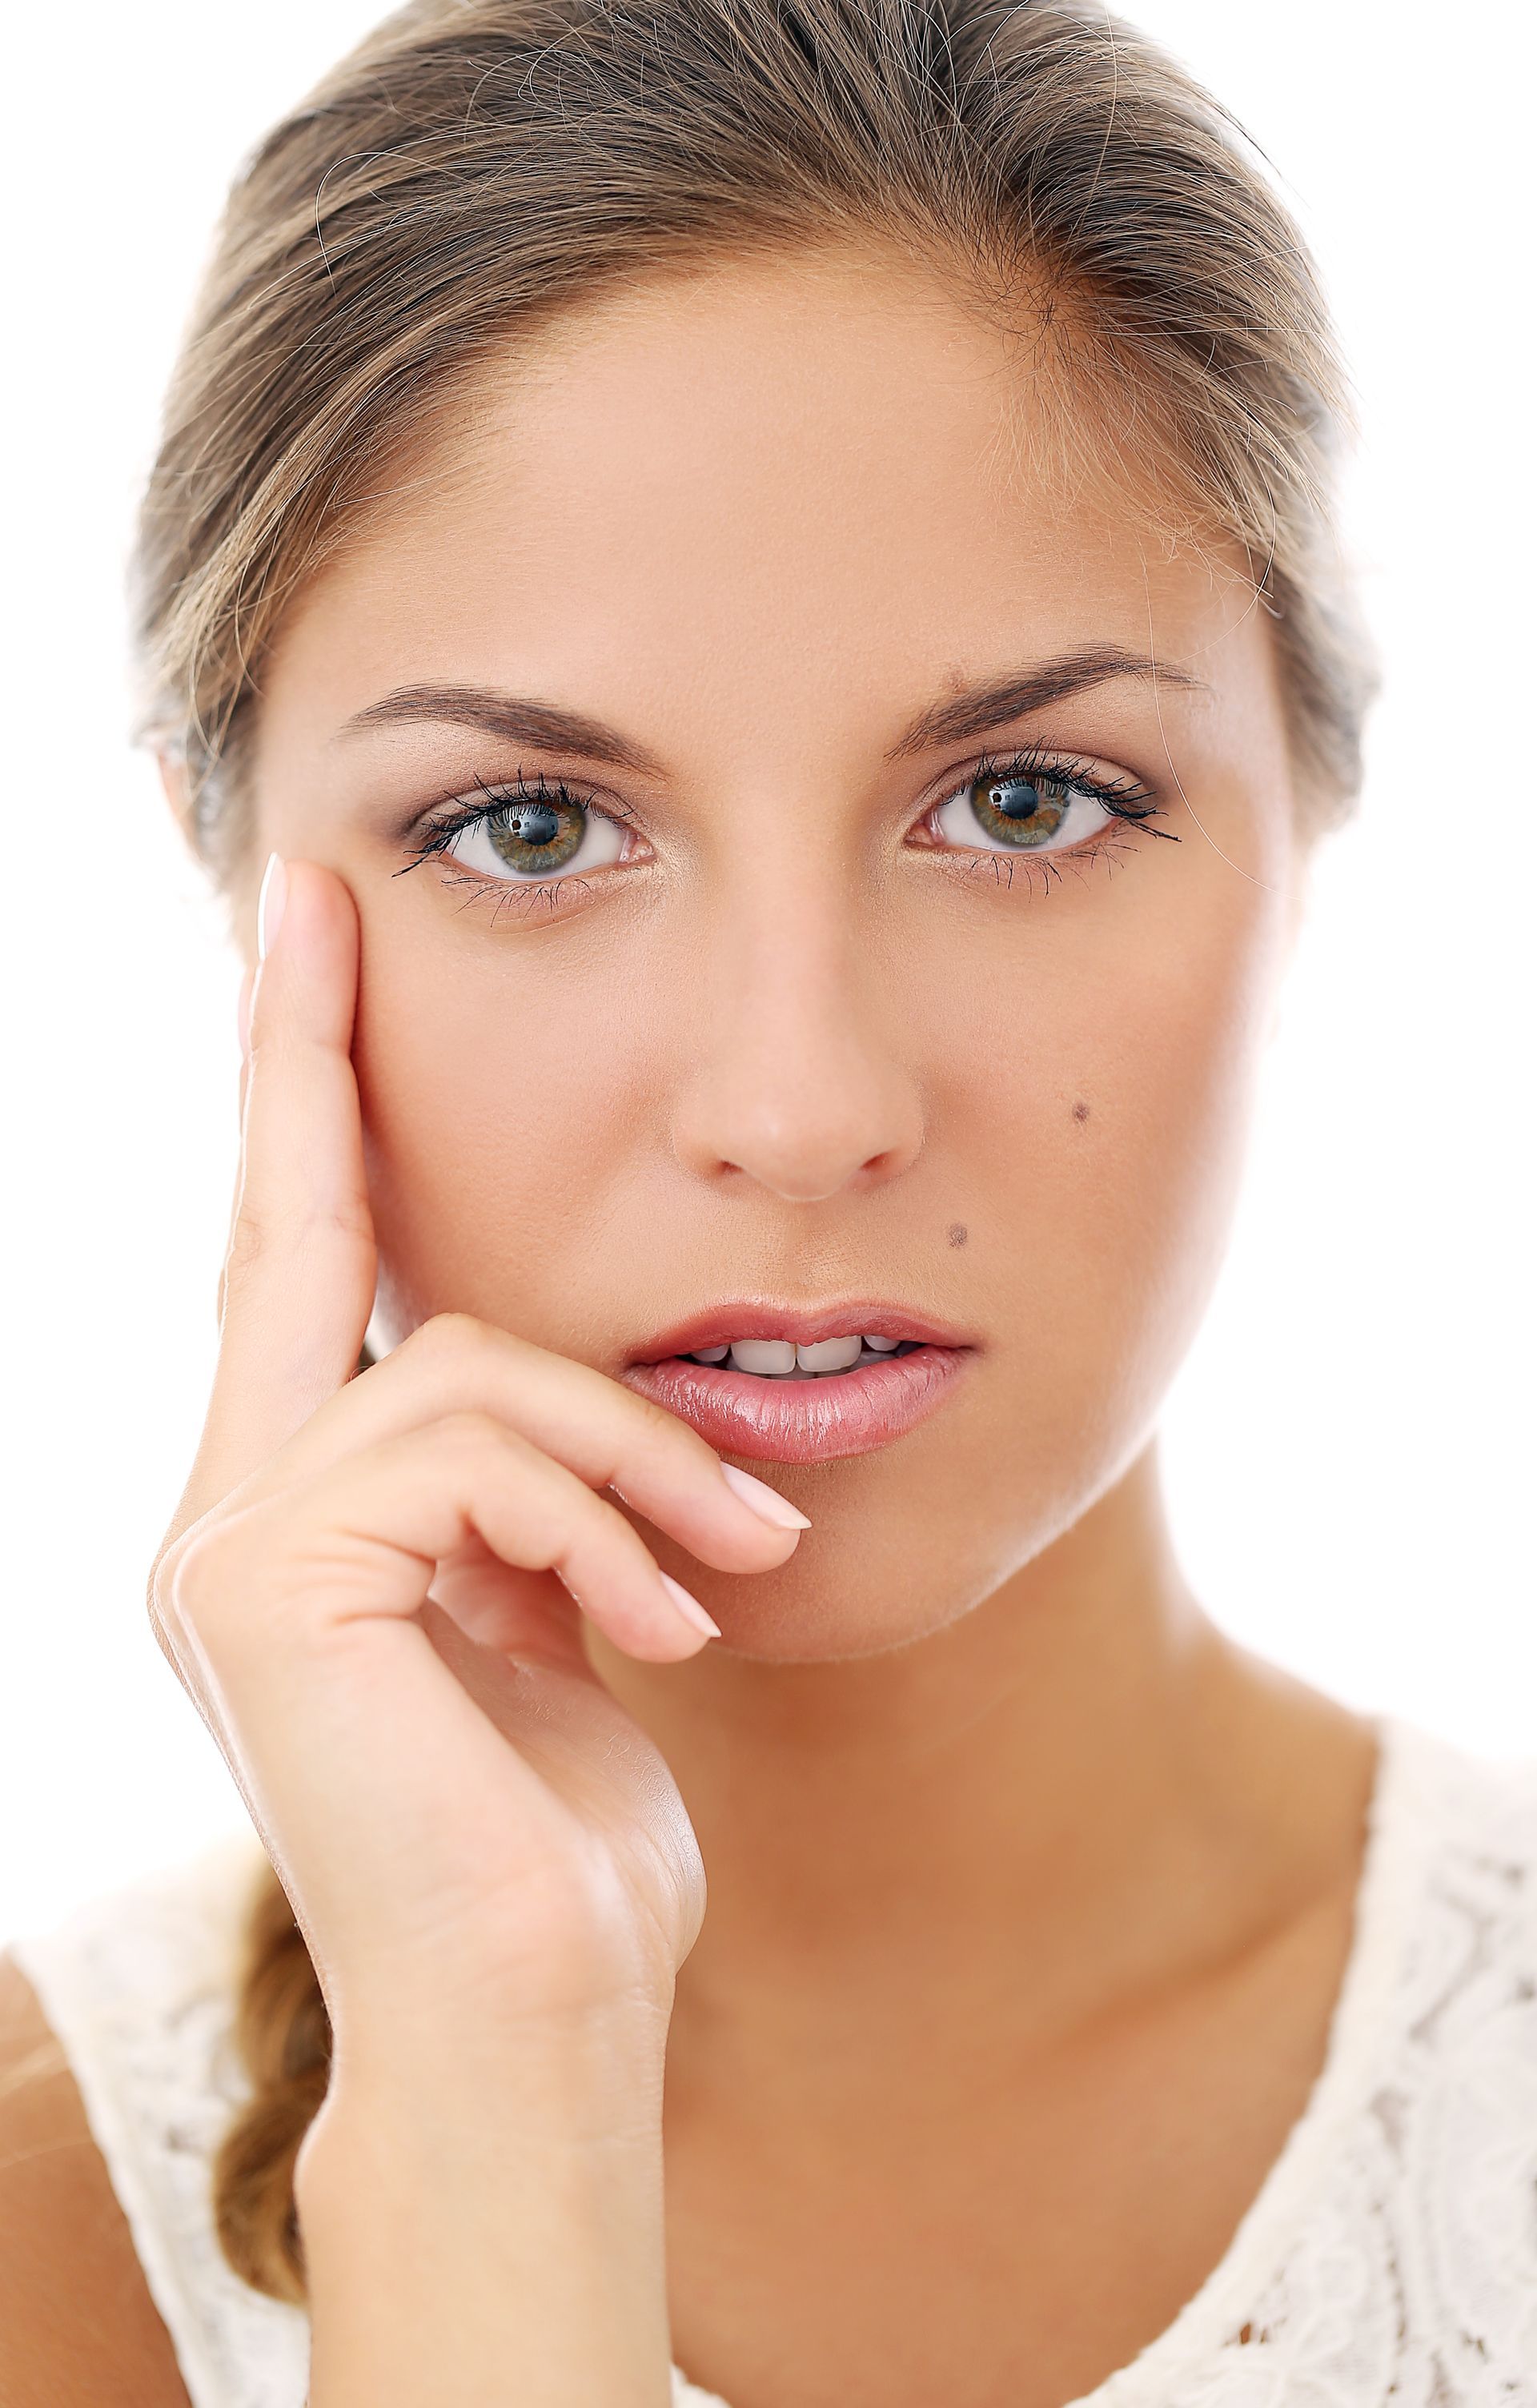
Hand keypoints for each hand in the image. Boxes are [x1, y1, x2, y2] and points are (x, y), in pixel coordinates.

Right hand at [148, 858, 805, 2091]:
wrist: (538, 2018)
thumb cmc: (565, 1832)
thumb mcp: (558, 1612)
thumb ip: (523, 1490)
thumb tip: (554, 1390)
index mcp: (300, 1513)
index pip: (301, 1272)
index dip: (302, 1107)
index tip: (309, 944)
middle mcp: (228, 1511)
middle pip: (282, 1232)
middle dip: (306, 1052)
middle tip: (314, 890)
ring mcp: (223, 1545)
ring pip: (457, 1362)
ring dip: (630, 1453)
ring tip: (727, 1567)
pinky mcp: (261, 1581)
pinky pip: (465, 1440)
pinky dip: (600, 1515)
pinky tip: (663, 1623)